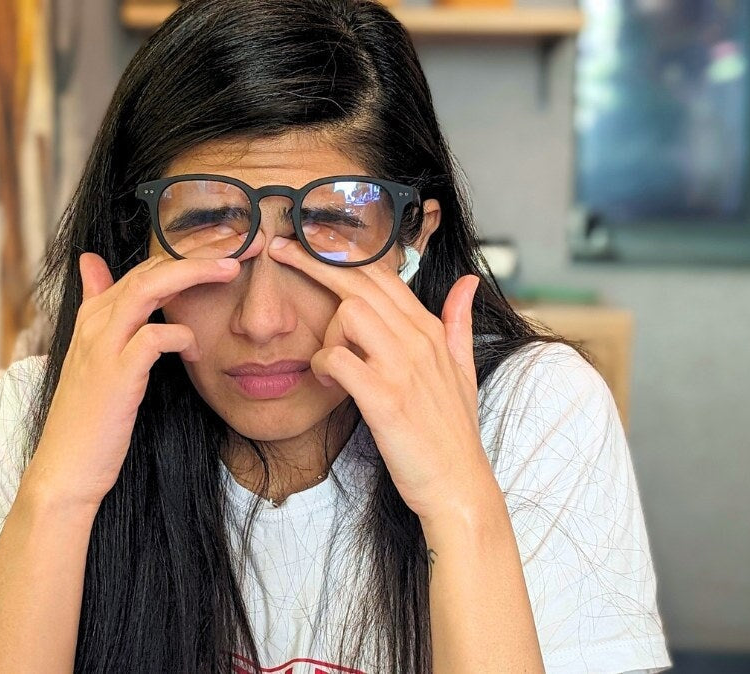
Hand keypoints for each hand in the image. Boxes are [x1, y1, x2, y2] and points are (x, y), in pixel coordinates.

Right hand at [26, 228, 242, 507]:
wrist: (66, 469)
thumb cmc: (90, 418)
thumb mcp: (92, 356)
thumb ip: (98, 308)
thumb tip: (91, 262)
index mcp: (93, 317)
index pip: (143, 267)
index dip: (186, 254)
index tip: (226, 249)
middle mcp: (95, 324)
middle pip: (149, 269)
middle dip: (198, 254)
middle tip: (241, 248)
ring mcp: (102, 348)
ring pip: (148, 289)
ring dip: (193, 274)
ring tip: (231, 270)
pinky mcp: (116, 377)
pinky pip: (152, 338)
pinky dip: (179, 335)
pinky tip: (197, 347)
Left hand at [266, 238, 494, 522]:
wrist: (458, 486)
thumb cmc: (452, 433)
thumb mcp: (464, 371)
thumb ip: (460, 322)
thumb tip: (469, 282)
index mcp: (431, 331)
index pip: (383, 275)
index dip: (343, 254)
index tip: (310, 242)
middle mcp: (419, 341)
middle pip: (361, 282)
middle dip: (315, 261)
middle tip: (280, 249)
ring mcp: (403, 368)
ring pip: (350, 312)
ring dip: (327, 331)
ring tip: (327, 363)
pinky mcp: (385, 398)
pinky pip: (338, 359)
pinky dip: (322, 365)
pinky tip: (324, 381)